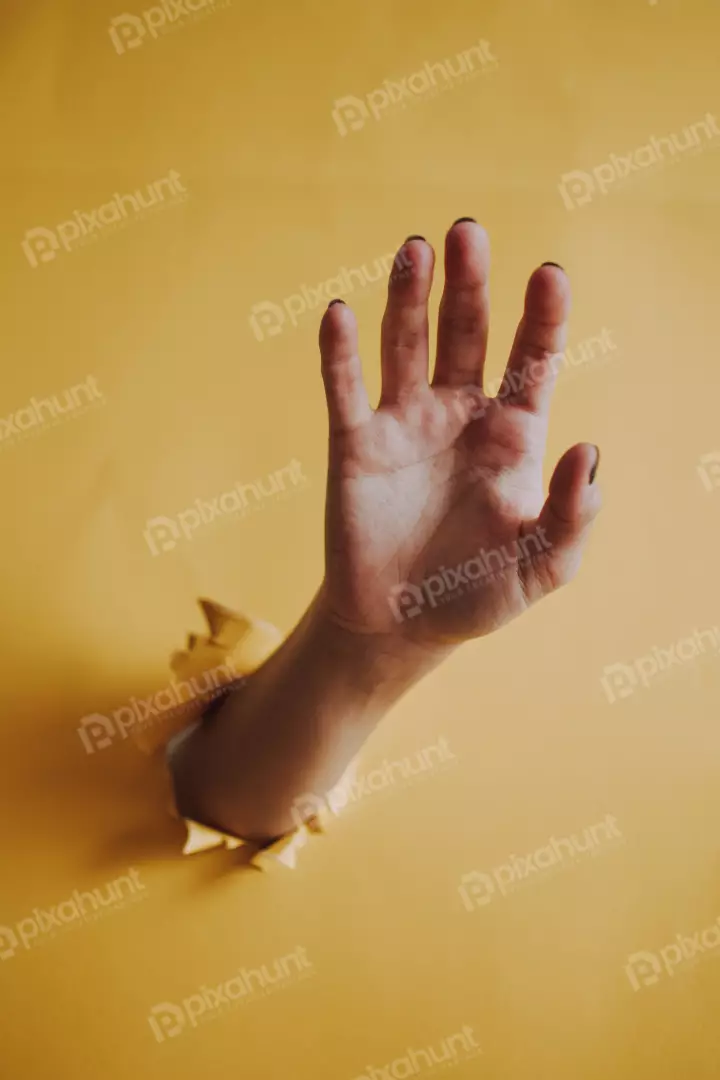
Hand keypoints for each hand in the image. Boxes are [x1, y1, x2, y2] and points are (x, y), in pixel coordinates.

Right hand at [317, 220, 600, 647]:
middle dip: (469, 284)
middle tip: (468, 232)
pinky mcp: (354, 445)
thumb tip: (592, 451)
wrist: (399, 627)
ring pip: (405, 344)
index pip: (532, 362)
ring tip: (416, 250)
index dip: (542, 318)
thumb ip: (571, 517)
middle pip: (466, 333)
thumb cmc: (477, 595)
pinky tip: (338, 311)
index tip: (549, 274)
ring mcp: (404, 424)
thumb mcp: (540, 568)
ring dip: (408, 297)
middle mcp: (458, 415)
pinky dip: (339, 352)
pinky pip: (344, 389)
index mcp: (511, 436)